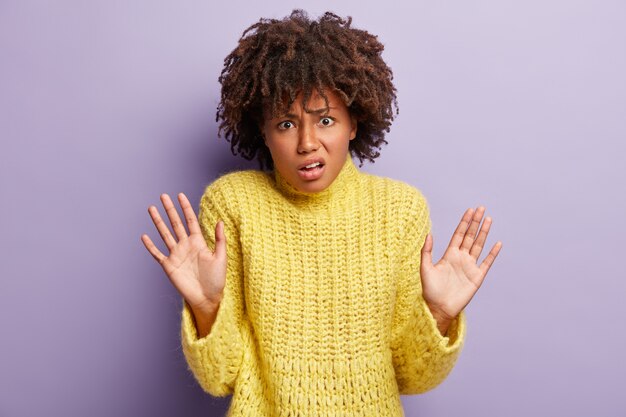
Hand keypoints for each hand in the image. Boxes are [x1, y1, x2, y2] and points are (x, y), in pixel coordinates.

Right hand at [141, 193, 226, 311]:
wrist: (207, 298)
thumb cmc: (216, 280)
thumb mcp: (221, 258)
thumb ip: (220, 240)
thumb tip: (220, 221)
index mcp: (198, 242)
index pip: (190, 221)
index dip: (185, 208)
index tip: (180, 195)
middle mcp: (186, 246)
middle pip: (175, 223)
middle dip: (170, 209)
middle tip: (163, 195)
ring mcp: (176, 255)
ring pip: (165, 234)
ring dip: (158, 222)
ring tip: (152, 209)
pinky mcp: (169, 266)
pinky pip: (157, 254)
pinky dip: (150, 246)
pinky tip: (144, 236)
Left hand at [420, 206, 501, 324]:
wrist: (439, 307)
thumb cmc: (430, 290)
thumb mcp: (425, 268)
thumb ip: (426, 251)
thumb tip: (429, 234)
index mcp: (449, 254)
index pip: (459, 234)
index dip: (464, 222)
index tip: (470, 210)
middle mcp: (461, 258)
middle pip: (470, 236)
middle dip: (475, 222)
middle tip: (481, 208)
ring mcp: (470, 267)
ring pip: (479, 245)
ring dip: (484, 233)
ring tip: (489, 219)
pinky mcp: (477, 277)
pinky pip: (487, 262)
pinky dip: (492, 253)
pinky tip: (497, 243)